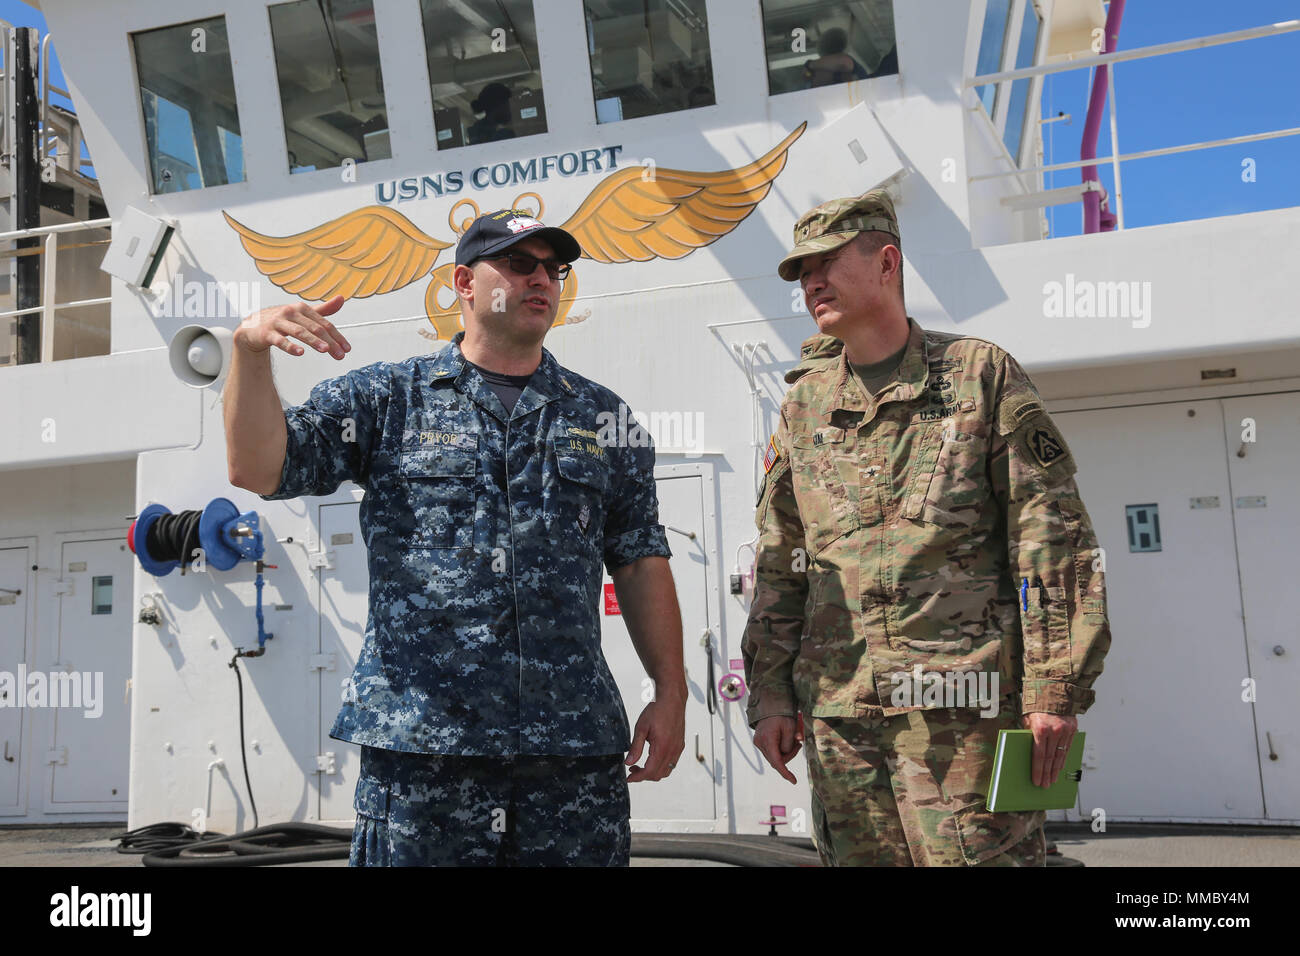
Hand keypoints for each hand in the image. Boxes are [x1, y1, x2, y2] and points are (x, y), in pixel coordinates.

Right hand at [233, 294, 350, 359]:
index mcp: (302, 308)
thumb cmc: (281, 321)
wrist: (252, 326)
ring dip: (313, 341)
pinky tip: (300, 353)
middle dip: (330, 342)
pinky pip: (280, 340)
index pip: (324, 323)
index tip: (347, 349)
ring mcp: (278, 322)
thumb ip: (322, 310)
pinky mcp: (266, 333)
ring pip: (299, 332)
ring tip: (326, 350)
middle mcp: (290, 312)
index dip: (337, 336)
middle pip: (314, 328)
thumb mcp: (302, 315)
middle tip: (340, 355)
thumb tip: (341, 299)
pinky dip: (290, 346)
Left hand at [625, 690, 684, 782]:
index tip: (628, 777)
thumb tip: (629, 762)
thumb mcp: (641, 728)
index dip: (637, 778)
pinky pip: (672, 763)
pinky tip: (653, 757)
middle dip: (644, 776)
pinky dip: (662, 766)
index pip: (649, 772)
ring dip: (653, 772)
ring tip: (641, 764)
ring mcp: (678, 749)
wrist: (672, 699)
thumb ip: (635, 747)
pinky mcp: (680, 745)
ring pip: (666, 771)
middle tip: (632, 769)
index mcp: (662, 748)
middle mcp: (672, 751)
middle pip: (658, 775)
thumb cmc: (657, 710)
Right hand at [754, 714, 803, 783]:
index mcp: (768, 740)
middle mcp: (760, 743)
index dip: (785, 773)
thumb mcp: (790, 728)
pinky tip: (786, 740)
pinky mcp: (759, 742)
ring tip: (794, 740)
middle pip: (776, 760)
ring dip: (785, 752)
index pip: (777, 762)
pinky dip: (780, 749)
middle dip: (789, 756)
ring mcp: (758, 743)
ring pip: (774, 757)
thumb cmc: (781, 715)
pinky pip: (771, 751)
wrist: (769, 706)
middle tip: (799, 744)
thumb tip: (786, 754)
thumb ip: (789, 744)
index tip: (793, 781)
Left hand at [1023, 712, 1077, 786]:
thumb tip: (1027, 754)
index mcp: (1040, 728)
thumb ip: (1028, 735)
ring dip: (1056, 769)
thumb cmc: (1035, 706)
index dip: (1038, 770)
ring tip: (1052, 780)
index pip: (1039, 755)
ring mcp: (1065, 730)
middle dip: (1047, 773)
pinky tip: (1059, 767)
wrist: (1052, 691)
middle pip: (1050, 758)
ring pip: (1060, 755)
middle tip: (1045, 785)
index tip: (1037, 781)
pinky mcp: (1073, 728)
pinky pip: (1067, 747)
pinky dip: (1063, 759)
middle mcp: (1054, 730)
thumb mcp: (1027, 720)